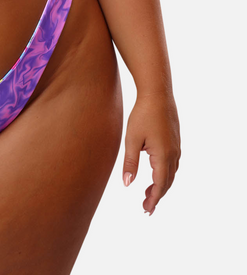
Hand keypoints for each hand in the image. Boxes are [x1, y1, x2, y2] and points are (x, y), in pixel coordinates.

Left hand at [122, 92, 180, 214]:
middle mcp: (173, 154)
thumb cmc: (142, 114)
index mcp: (163, 156)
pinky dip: (165, 174)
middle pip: (167, 182)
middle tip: (146, 207)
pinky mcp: (175, 141)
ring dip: (161, 185)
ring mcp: (176, 147)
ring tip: (148, 193)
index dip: (153, 200)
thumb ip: (130, 163)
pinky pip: (172, 164)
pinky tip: (156, 172)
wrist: (157, 94)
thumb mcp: (132, 139)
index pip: (159, 185)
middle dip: (157, 196)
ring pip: (171, 174)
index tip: (146, 210)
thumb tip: (127, 184)